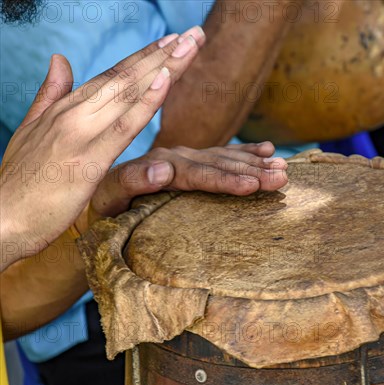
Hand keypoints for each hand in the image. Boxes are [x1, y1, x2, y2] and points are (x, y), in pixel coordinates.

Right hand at [0, 26, 205, 269]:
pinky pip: (124, 127)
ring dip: (163, 66)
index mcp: (66, 108)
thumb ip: (51, 94)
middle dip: (163, 54)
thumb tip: (59, 60)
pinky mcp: (88, 162)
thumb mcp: (33, 130)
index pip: (113, 75)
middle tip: (194, 34)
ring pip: (128, 92)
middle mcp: (74, 113)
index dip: (144, 56)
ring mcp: (80, 134)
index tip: (172, 40)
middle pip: (126, 77)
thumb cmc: (19, 183)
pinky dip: (146, 101)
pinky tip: (166, 80)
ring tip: (189, 44)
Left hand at [88, 142, 287, 223]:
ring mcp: (186, 157)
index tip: (253, 185)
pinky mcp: (191, 161)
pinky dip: (245, 153)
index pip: (199, 172)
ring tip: (284, 167)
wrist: (97, 195)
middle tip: (283, 176)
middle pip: (220, 163)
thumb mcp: (108, 196)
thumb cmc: (102, 203)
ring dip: (256, 163)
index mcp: (160, 164)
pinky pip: (222, 155)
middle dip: (253, 170)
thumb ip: (133, 180)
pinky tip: (266, 150)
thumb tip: (163, 168)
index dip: (226, 179)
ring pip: (226, 158)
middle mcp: (177, 156)